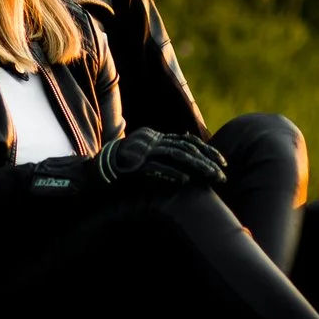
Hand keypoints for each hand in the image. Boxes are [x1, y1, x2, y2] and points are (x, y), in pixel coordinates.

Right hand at [93, 127, 226, 189]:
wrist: (95, 170)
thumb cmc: (123, 167)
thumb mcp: (146, 156)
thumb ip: (164, 153)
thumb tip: (187, 159)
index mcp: (155, 137)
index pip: (187, 140)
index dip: (207, 150)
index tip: (223, 162)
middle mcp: (151, 140)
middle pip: (186, 148)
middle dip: (208, 161)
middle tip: (224, 175)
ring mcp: (143, 151)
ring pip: (176, 156)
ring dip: (198, 167)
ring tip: (213, 178)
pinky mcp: (134, 165)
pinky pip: (156, 168)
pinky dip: (172, 173)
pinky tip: (186, 181)